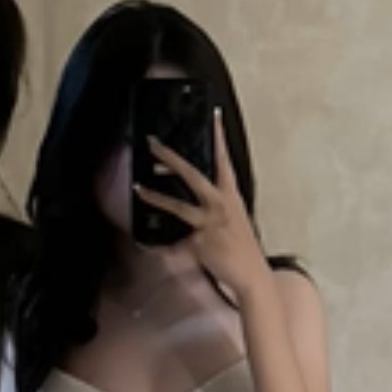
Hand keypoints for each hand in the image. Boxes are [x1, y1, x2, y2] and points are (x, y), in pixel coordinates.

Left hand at [134, 109, 268, 298]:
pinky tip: (144, 244)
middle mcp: (220, 204)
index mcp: (230, 195)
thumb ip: (211, 208)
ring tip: (137, 187)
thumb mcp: (231, 219)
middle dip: (170, 158)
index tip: (212, 115)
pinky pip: (172, 244)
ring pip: (177, 206)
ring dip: (155, 196)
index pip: (223, 160)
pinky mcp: (200, 243)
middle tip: (152, 143)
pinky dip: (157, 246)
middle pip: (192, 174)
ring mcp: (210, 223)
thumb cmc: (242, 247)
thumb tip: (189, 202)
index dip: (218, 137)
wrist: (253, 276)